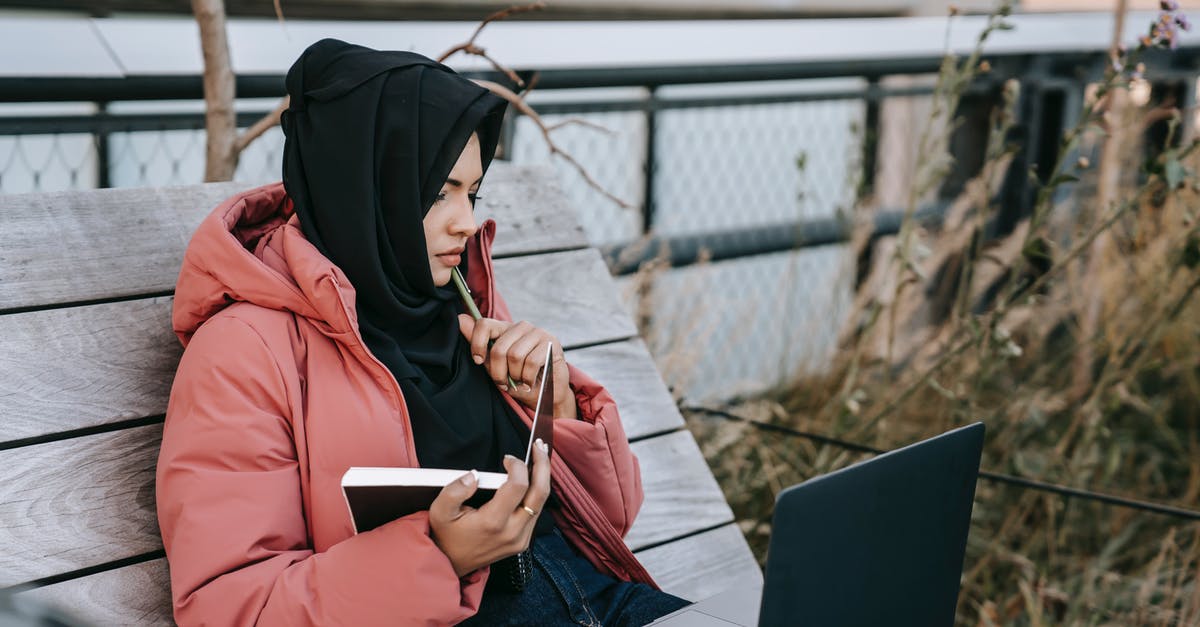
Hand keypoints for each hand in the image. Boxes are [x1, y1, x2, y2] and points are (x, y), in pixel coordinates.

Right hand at [428, 440, 550, 577]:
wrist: (450, 564)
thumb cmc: (446, 535)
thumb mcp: (439, 511)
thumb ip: (454, 490)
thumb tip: (474, 475)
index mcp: (493, 523)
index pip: (518, 486)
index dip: (517, 466)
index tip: (507, 458)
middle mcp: (512, 532)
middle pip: (540, 493)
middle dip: (542, 465)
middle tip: (539, 445)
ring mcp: (521, 539)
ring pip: (542, 502)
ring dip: (542, 477)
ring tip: (539, 456)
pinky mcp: (523, 542)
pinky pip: (536, 512)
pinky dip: (537, 491)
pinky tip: (533, 477)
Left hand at [457, 314, 575, 419]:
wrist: (547, 395)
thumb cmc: (519, 380)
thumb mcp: (495, 366)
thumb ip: (480, 346)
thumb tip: (460, 319)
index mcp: (505, 329)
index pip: (484, 324)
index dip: (477, 344)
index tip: (478, 361)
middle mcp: (521, 327)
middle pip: (498, 348)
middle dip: (498, 372)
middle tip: (504, 382)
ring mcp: (537, 332)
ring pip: (515, 356)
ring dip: (515, 376)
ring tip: (520, 381)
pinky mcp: (551, 342)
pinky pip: (531, 363)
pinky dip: (528, 378)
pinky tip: (531, 382)